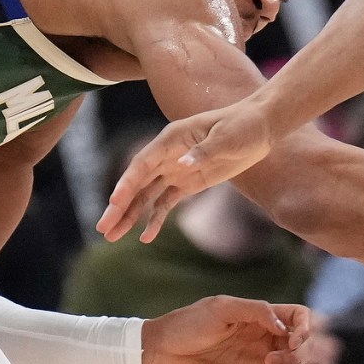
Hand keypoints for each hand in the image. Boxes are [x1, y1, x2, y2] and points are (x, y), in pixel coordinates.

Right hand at [100, 103, 280, 241]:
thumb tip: (182, 164)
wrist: (260, 127)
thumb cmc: (243, 126)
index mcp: (172, 139)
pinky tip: (145, 237)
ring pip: (146, 195)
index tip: (115, 202)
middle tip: (103, 227)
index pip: (143, 163)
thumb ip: (204, 151)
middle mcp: (167, 154)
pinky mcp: (187, 183)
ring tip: (112, 236)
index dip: (127, 183)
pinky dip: (155, 219)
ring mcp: (175, 169)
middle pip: (137, 183)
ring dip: (130, 215)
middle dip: (119, 206)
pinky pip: (165, 202)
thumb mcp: (226, 137)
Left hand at [143, 296, 311, 363]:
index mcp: (258, 317)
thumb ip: (256, 311)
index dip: (305, 327)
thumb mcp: (221, 308)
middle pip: (301, 345)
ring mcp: (254, 361)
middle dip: (298, 353)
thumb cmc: (187, 325)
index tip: (293, 338)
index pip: (297, 317)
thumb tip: (285, 327)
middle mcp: (261, 338)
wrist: (160, 352)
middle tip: (272, 358)